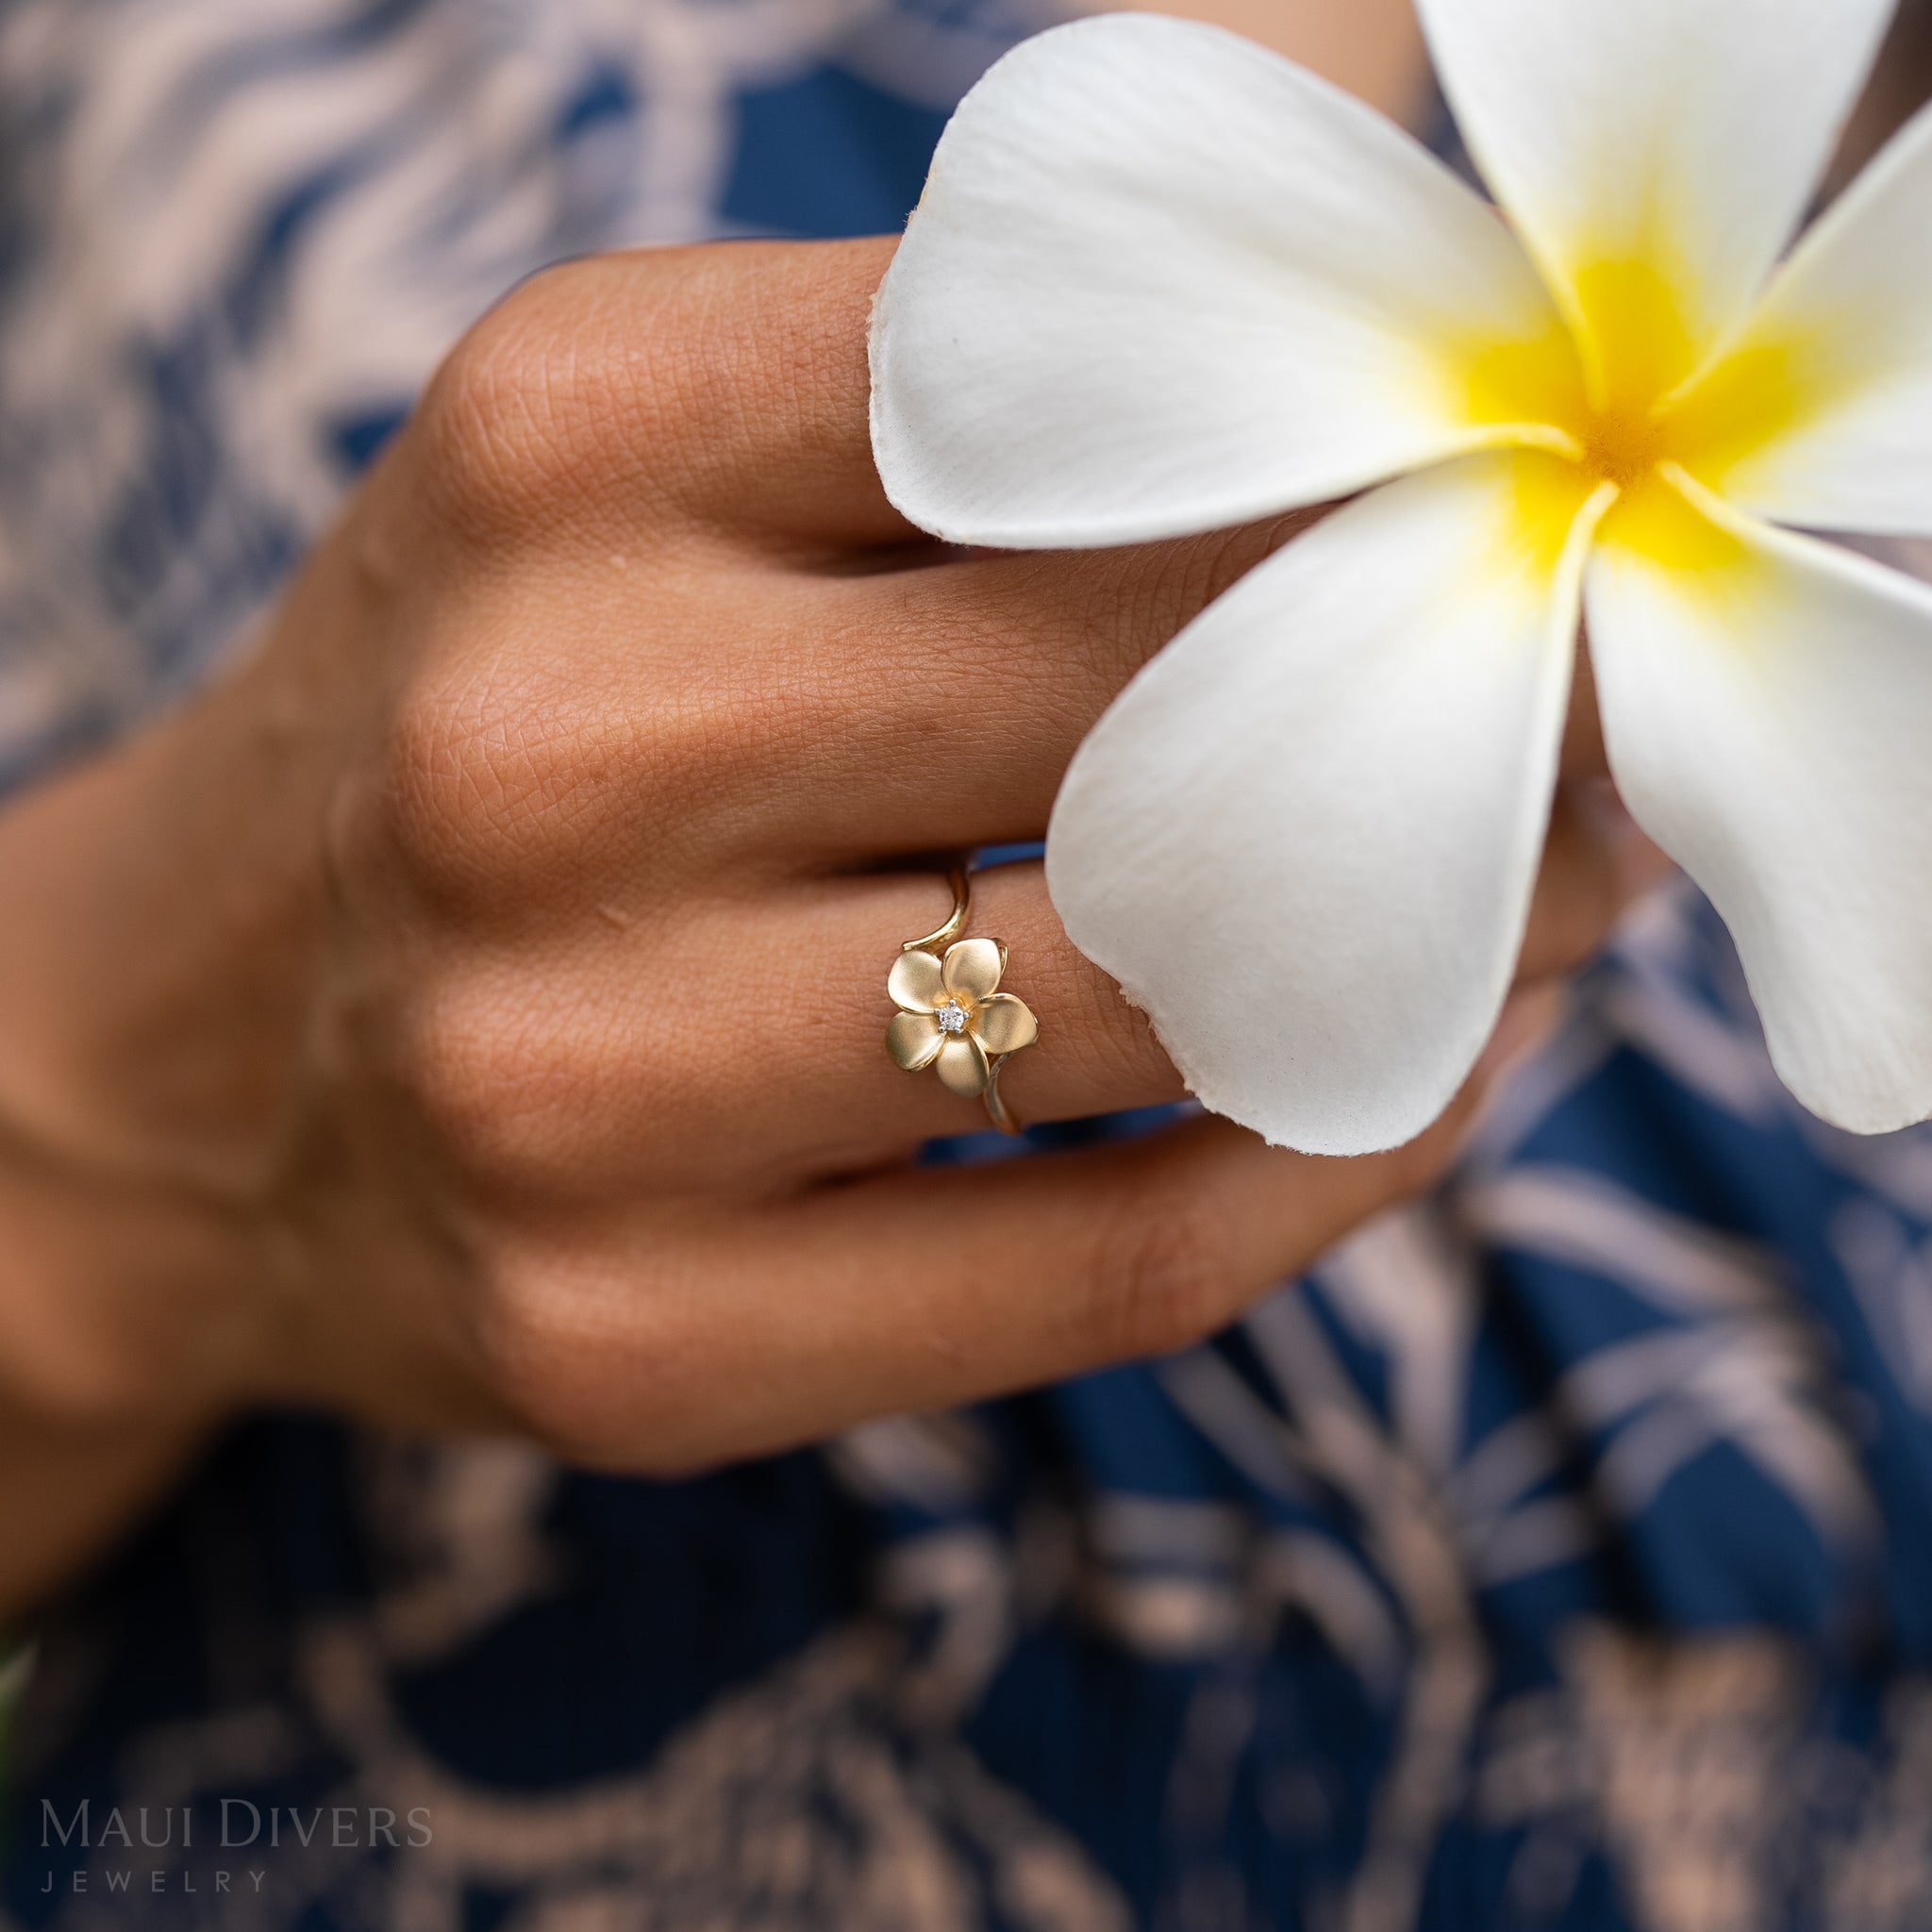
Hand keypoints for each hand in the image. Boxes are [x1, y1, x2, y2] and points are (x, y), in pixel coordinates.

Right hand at [0, 239, 1658, 1596]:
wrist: (186, 1046)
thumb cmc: (477, 718)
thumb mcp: (639, 457)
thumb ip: (979, 373)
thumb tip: (1378, 196)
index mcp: (571, 439)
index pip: (1095, 388)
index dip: (1367, 443)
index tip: (1516, 483)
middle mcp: (546, 749)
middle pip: (1159, 697)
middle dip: (1442, 695)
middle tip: (1575, 695)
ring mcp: (570, 1078)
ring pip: (1166, 1006)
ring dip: (1436, 947)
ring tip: (1535, 888)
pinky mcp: (635, 1336)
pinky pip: (1115, 1263)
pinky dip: (1331, 1166)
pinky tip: (1411, 1078)